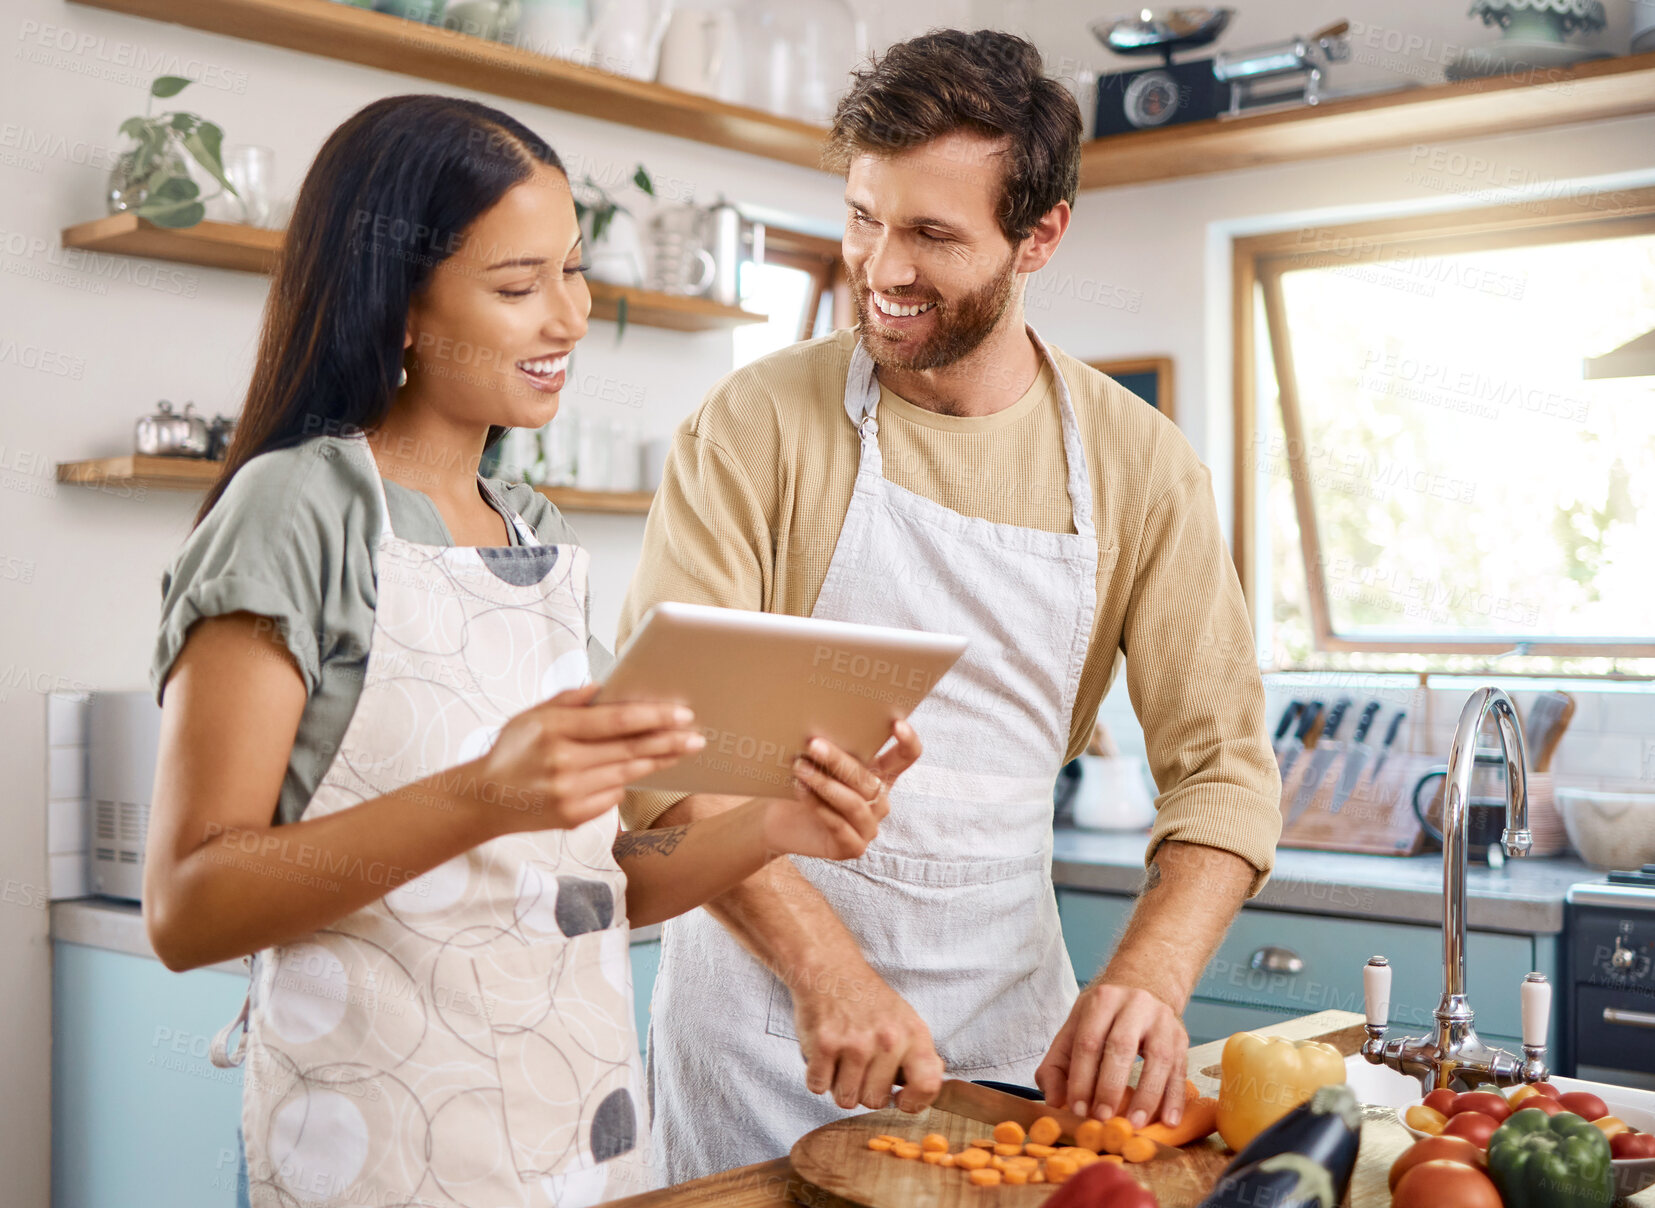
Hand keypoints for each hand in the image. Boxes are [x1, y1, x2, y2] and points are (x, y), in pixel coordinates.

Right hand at [466, 684, 703, 836]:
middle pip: (629, 749)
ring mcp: (568, 793)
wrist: (484, 800)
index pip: (616, 721)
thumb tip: (604, 687)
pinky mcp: (572, 817)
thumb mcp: (531, 715)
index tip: (681, 713)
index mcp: (554, 729)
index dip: (653, 717)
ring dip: (658, 762)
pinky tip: (641, 772)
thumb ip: (568, 700)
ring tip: (682, 751)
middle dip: (668, 741)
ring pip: (626, 774)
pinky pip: (613, 797)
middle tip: (696, 736)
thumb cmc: (512, 751)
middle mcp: (562, 762)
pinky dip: (625, 783)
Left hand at [760, 721, 921, 860]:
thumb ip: (829, 748)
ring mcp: (869, 827)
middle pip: (869, 780)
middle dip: (840, 761)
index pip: (906, 757)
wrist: (778, 819)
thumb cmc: (802, 783)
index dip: (908, 741)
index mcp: (881, 775)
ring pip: (854, 803)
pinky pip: (838, 825)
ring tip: (800, 768)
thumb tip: (820, 729)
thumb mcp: (819, 763)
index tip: (897, 724)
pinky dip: (817, 805)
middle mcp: (880, 802)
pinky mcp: (852, 848)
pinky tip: (800, 789)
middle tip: (814, 745)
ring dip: (825, 784)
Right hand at [792, 957, 944, 1113]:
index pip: (927, 1085)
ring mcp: (855, 1043)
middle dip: (864, 1091)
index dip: (914, 1103)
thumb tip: (930, 1086)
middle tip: (859, 1067)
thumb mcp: (906, 1019)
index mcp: (913, 1034)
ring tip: (841, 1061)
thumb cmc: (868, 1001)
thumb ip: (920, 1055)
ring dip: (839, 1086)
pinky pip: (818, 1086)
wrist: (831, 970)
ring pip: (846, 1099)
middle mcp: (888, 1039)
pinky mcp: (825, 1044)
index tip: (901, 1100)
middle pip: (875, 1101)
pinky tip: (824, 1057)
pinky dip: (817, 1078)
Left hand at [1034, 982, 1189, 1129]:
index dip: (1082, 1079)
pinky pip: (1180, 1069)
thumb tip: (1054, 1101)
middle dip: (1111, 1086)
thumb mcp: (1073, 1031)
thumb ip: (1057, 1066)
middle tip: (1104, 1118)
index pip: (1088, 1042)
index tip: (1078, 1110)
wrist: (1142, 988)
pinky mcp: (1181, 1037)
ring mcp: (1162, 1019)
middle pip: (1122, 1046)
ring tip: (1136, 1124)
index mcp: (1102, 1000)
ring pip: (1159, 1058)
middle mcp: (1134, 1004)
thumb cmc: (1102, 1019)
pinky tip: (1169, 1121)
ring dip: (1147, 1096)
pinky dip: (1175, 1098)